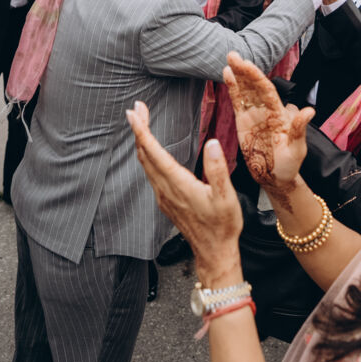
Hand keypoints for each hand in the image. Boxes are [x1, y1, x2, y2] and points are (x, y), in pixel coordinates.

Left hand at [126, 101, 241, 284]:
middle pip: (145, 155)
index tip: (134, 113)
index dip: (142, 131)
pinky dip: (147, 156)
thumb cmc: (223, 225)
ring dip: (142, 142)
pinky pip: (151, 174)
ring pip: (146, 164)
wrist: (215, 252)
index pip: (154, 153)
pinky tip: (151, 151)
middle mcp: (166, 189)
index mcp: (178, 184)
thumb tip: (211, 143)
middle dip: (139, 130)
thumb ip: (217, 169)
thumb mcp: (226, 197)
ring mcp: (163, 196)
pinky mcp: (166, 201)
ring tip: (142, 124)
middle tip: (137, 109)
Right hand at [223, 52, 312, 203]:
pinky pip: (237, 102)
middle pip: (254, 86)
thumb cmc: (289, 164)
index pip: (266, 90)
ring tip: (229, 60)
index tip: (246, 64)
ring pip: (245, 91)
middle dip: (244, 70)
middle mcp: (266, 110)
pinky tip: (227, 75)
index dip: (256, 77)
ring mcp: (254, 114)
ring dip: (237, 76)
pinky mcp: (243, 122)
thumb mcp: (297, 148)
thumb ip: (299, 129)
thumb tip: (309, 111)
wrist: (275, 177)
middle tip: (233, 55)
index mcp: (278, 113)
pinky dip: (232, 89)